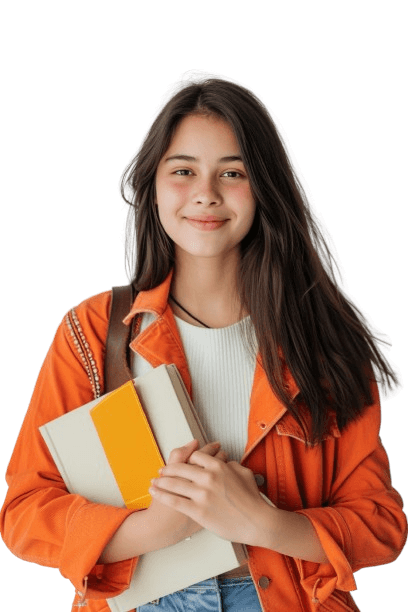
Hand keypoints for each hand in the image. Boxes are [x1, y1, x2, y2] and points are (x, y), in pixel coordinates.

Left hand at [149, 444, 268, 544]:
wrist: (257, 522)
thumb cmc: (253, 500)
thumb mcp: (244, 473)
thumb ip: (231, 464)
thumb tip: (223, 461)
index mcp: (219, 466)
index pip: (196, 455)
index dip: (187, 457)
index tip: (182, 461)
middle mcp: (208, 477)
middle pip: (180, 468)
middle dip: (168, 469)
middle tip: (162, 471)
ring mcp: (202, 494)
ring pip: (174, 483)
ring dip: (161, 481)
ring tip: (155, 481)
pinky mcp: (198, 511)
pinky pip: (175, 501)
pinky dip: (162, 495)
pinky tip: (156, 493)